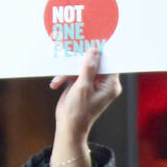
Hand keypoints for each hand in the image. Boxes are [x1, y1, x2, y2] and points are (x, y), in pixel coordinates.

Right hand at [48, 49, 121, 166]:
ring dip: (68, 71)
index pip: (109, 63)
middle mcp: (103, 83)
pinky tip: (56, 84)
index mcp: (110, 85)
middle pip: (94, 63)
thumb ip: (89, 68)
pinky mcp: (81, 84)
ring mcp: (92, 84)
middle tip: (72, 49)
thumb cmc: (79, 111)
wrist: (67, 126)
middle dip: (80, 60)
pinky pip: (73, 73)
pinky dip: (64, 77)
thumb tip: (94, 51)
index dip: (101, 52)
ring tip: (60, 77)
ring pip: (81, 67)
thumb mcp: (83, 86)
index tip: (93, 40)